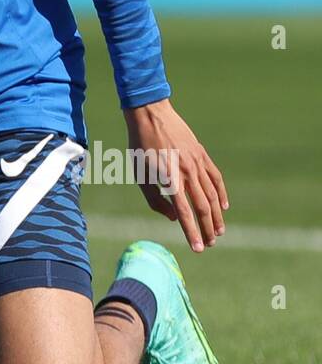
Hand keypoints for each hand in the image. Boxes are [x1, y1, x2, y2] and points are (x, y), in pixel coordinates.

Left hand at [124, 98, 228, 252]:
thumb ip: (155, 200)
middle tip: (210, 244)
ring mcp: (197, 163)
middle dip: (207, 229)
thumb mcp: (140, 175)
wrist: (150, 114)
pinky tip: (223, 206)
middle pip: (203, 207)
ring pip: (212, 195)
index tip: (198, 249)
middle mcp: (187, 172)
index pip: (185, 213)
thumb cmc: (140, 147)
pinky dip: (221, 193)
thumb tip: (174, 218)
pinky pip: (216, 177)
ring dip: (216, 216)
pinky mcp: (202, 154)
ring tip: (218, 232)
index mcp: (170, 179)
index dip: (192, 233)